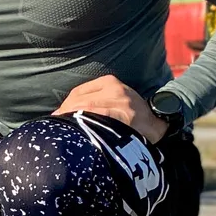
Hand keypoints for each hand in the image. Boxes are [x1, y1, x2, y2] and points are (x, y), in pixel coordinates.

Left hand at [52, 75, 166, 145]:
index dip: (65, 107)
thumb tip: (66, 115)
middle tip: (57, 130)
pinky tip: (77, 133)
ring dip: (71, 122)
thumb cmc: (133, 117)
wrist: (159, 125)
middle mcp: (114, 88)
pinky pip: (97, 118)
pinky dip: (84, 124)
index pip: (78, 92)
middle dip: (65, 115)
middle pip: (79, 100)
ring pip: (86, 109)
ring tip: (63, 133)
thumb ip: (96, 103)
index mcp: (110, 82)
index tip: (57, 118)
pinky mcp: (124, 115)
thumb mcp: (115, 101)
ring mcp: (120, 101)